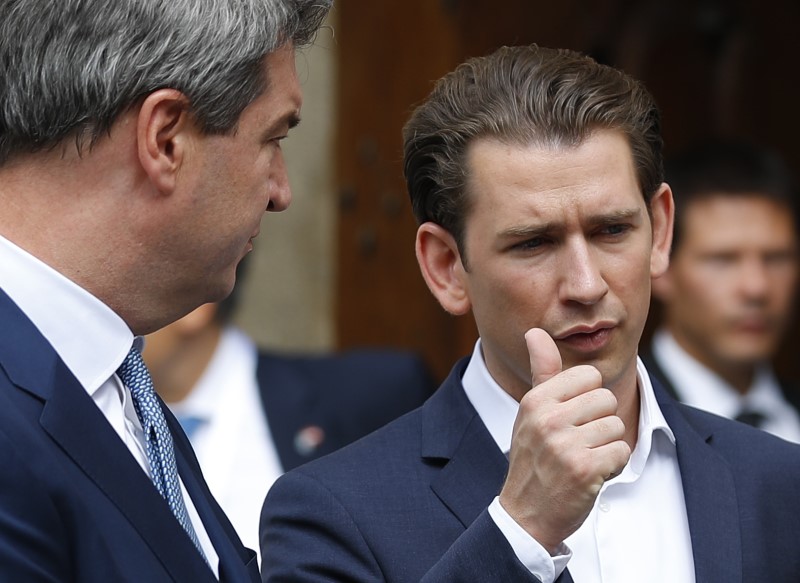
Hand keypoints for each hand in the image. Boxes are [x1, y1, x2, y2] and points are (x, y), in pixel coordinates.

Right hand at [498, 328, 630, 553]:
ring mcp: (565, 445)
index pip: (588, 376)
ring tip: (583, 459)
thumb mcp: (531, 412)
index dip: (588, 399)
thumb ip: (542, 371)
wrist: (526, 514)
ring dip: (607, 446)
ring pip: (616, 426)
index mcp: (535, 400)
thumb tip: (535, 332)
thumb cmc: (534, 458)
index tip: (572, 420)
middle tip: (578, 443)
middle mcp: (548, 419)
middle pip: (606, 399)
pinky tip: (592, 475)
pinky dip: (613, 466)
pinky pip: (622, 451)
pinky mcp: (585, 469)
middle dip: (600, 423)